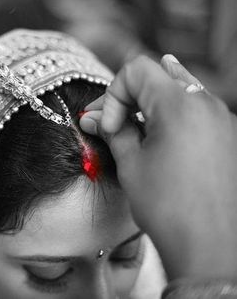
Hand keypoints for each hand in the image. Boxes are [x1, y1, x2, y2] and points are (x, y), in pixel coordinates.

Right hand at [80, 55, 236, 280]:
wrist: (211, 245)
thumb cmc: (169, 207)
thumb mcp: (130, 164)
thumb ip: (112, 132)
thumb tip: (93, 118)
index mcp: (179, 104)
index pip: (136, 70)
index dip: (113, 95)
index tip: (109, 126)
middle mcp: (206, 103)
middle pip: (157, 77)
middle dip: (128, 98)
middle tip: (110, 126)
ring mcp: (222, 119)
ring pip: (178, 91)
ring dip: (149, 107)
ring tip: (134, 135)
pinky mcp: (228, 135)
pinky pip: (195, 110)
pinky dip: (171, 117)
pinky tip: (158, 142)